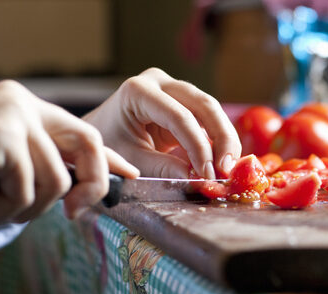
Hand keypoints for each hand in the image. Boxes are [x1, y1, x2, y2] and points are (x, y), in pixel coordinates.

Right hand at [0, 80, 138, 222]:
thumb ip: (36, 170)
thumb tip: (77, 192)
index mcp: (22, 107)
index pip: (79, 130)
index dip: (107, 156)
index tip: (131, 174)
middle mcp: (22, 104)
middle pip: (88, 143)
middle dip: (92, 185)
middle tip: (75, 215)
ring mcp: (13, 116)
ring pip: (55, 182)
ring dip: (23, 208)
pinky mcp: (2, 136)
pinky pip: (27, 192)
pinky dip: (0, 210)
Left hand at [84, 68, 240, 178]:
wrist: (99, 133)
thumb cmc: (109, 145)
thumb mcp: (132, 160)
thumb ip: (163, 168)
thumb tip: (198, 178)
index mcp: (139, 91)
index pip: (179, 117)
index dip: (198, 146)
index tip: (208, 174)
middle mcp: (159, 82)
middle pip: (204, 105)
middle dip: (221, 138)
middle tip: (228, 169)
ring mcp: (173, 88)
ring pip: (211, 110)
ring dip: (224, 139)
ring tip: (228, 169)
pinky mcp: (183, 101)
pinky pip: (208, 118)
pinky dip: (218, 140)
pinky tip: (223, 162)